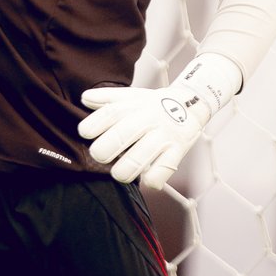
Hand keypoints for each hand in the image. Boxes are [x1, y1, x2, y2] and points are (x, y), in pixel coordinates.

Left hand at [78, 82, 210, 188]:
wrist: (191, 104)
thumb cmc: (153, 104)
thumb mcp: (132, 96)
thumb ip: (107, 99)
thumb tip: (84, 99)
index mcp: (136, 104)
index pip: (112, 112)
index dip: (95, 123)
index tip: (84, 133)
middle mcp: (150, 118)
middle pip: (124, 133)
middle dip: (106, 148)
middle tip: (98, 155)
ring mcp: (164, 135)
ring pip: (142, 155)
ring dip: (125, 169)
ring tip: (118, 173)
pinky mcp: (178, 151)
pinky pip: (163, 170)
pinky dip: (152, 179)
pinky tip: (145, 179)